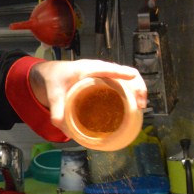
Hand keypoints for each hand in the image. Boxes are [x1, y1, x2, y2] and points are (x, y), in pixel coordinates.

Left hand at [29, 59, 146, 136]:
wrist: (52, 73)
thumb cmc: (55, 80)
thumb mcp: (53, 95)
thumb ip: (56, 110)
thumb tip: (61, 126)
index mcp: (86, 69)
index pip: (107, 68)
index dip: (120, 72)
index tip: (132, 77)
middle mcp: (99, 68)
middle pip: (124, 72)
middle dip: (136, 85)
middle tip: (140, 104)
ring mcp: (105, 73)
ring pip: (128, 77)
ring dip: (137, 89)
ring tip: (140, 107)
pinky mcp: (107, 80)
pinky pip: (124, 82)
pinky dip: (132, 91)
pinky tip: (134, 106)